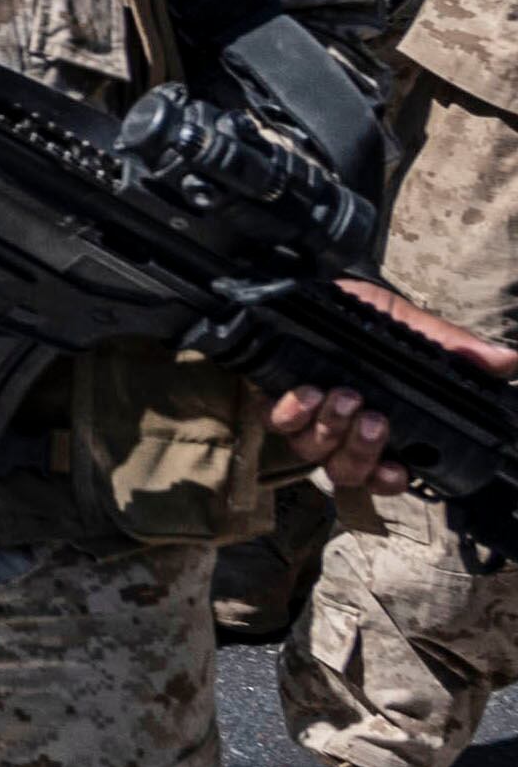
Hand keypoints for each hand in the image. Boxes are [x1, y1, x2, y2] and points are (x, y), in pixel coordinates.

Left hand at [271, 283, 517, 495]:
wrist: (311, 286)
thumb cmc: (365, 314)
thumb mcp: (410, 327)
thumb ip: (452, 347)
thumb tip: (507, 360)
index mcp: (379, 425)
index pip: (384, 474)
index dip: (389, 481)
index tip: (398, 470)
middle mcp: (340, 430)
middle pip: (347, 471)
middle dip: (361, 451)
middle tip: (374, 419)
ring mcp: (305, 418)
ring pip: (313, 452)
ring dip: (331, 429)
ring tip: (343, 395)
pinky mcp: (271, 399)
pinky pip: (277, 423)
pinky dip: (293, 412)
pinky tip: (309, 392)